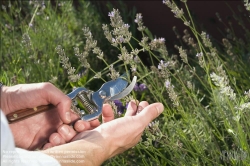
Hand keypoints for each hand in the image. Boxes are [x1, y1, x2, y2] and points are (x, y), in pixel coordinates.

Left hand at [0, 83, 111, 149]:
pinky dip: (53, 149)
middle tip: (63, 128)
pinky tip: (49, 143)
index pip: (77, 119)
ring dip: (63, 141)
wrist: (2, 105)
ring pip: (64, 143)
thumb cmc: (23, 94)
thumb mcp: (46, 90)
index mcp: (60, 111)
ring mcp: (47, 134)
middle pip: (73, 133)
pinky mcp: (37, 144)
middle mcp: (56, 124)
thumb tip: (69, 118)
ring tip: (54, 135)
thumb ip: (62, 100)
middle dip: (73, 133)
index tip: (84, 123)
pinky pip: (50, 150)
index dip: (84, 122)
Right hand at [42, 101, 163, 165]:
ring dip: (109, 111)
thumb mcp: (136, 123)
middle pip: (128, 120)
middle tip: (132, 101)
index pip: (141, 121)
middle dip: (130, 110)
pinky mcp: (96, 132)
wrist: (92, 145)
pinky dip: (97, 116)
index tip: (143, 102)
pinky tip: (99, 112)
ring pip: (111, 120)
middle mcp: (121, 135)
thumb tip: (161, 106)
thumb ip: (148, 114)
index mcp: (133, 134)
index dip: (142, 111)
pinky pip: (98, 121)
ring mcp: (108, 134)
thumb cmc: (116, 136)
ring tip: (107, 106)